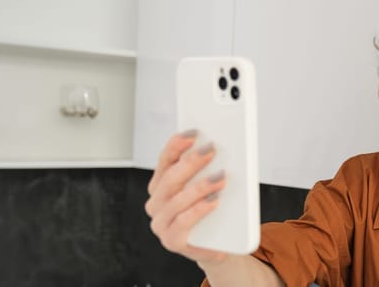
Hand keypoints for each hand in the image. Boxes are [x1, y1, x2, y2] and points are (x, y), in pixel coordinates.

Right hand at [145, 130, 228, 263]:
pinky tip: (214, 201)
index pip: (165, 160)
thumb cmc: (213, 212)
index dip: (177, 145)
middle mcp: (157, 203)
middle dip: (191, 162)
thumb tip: (221, 149)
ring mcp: (161, 223)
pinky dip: (199, 209)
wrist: (220, 244)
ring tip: (220, 177)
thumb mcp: (210, 187)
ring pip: (176, 200)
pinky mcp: (172, 241)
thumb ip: (209, 169)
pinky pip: (183, 222)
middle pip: (170, 178)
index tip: (193, 133)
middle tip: (211, 150)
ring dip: (199, 186)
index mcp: (161, 185)